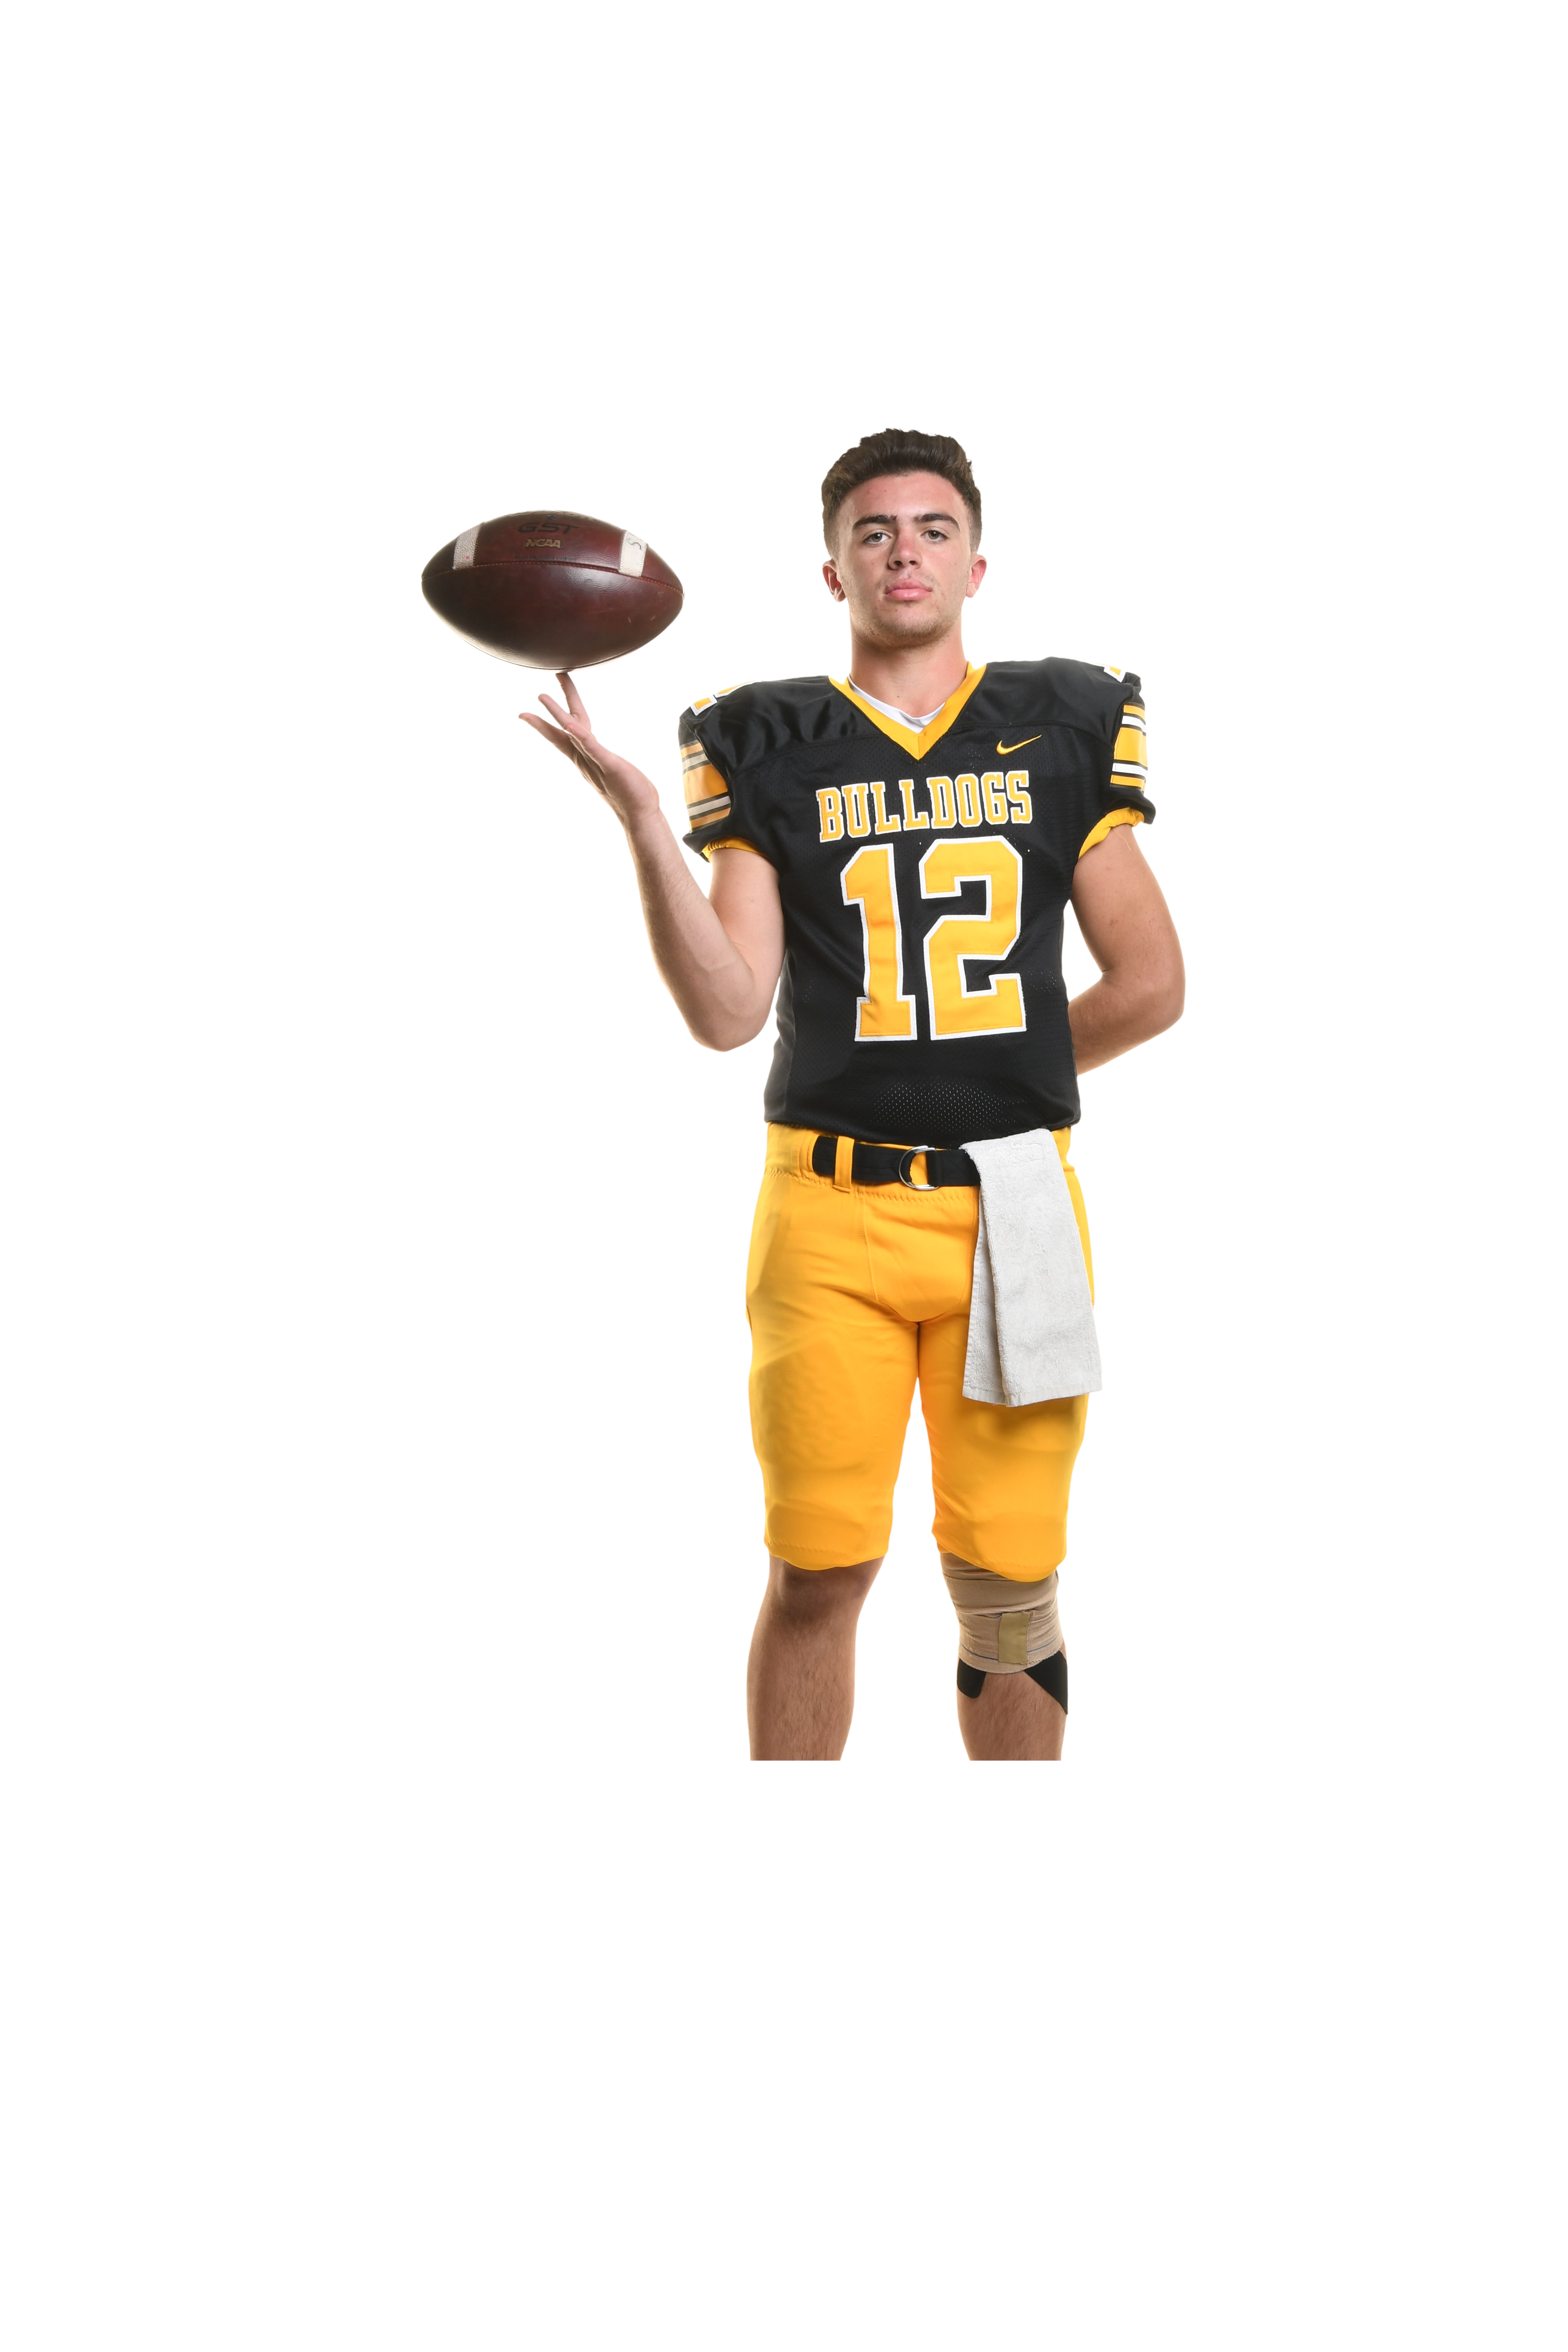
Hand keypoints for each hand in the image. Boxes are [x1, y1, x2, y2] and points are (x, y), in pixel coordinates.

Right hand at [518, 672, 661, 827]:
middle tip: (536, 692)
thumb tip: (589, 742)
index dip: (559, 707)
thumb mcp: (608, 763)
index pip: (568, 726)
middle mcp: (584, 758)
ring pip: (571, 735)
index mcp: (585, 754)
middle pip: (562, 729)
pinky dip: (580, 737)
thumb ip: (596, 751)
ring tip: (541, 696)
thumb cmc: (628, 789)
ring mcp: (593, 763)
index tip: (548, 688)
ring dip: (557, 714)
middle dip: (550, 708)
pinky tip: (569, 726)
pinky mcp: (609, 766)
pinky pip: (593, 749)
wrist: (639, 813)